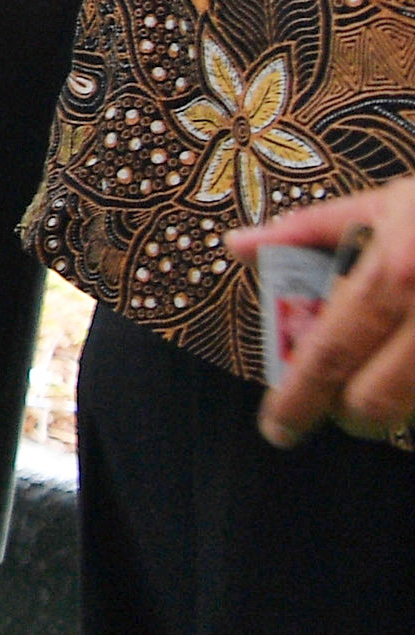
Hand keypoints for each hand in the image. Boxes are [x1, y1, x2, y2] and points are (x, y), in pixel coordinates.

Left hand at [228, 177, 414, 446]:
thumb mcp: (388, 204)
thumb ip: (308, 232)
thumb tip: (238, 247)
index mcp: (395, 272)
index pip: (330, 353)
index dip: (297, 400)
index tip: (277, 429)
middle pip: (377, 399)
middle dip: (353, 416)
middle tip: (344, 412)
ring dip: (402, 411)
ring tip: (389, 389)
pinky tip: (413, 380)